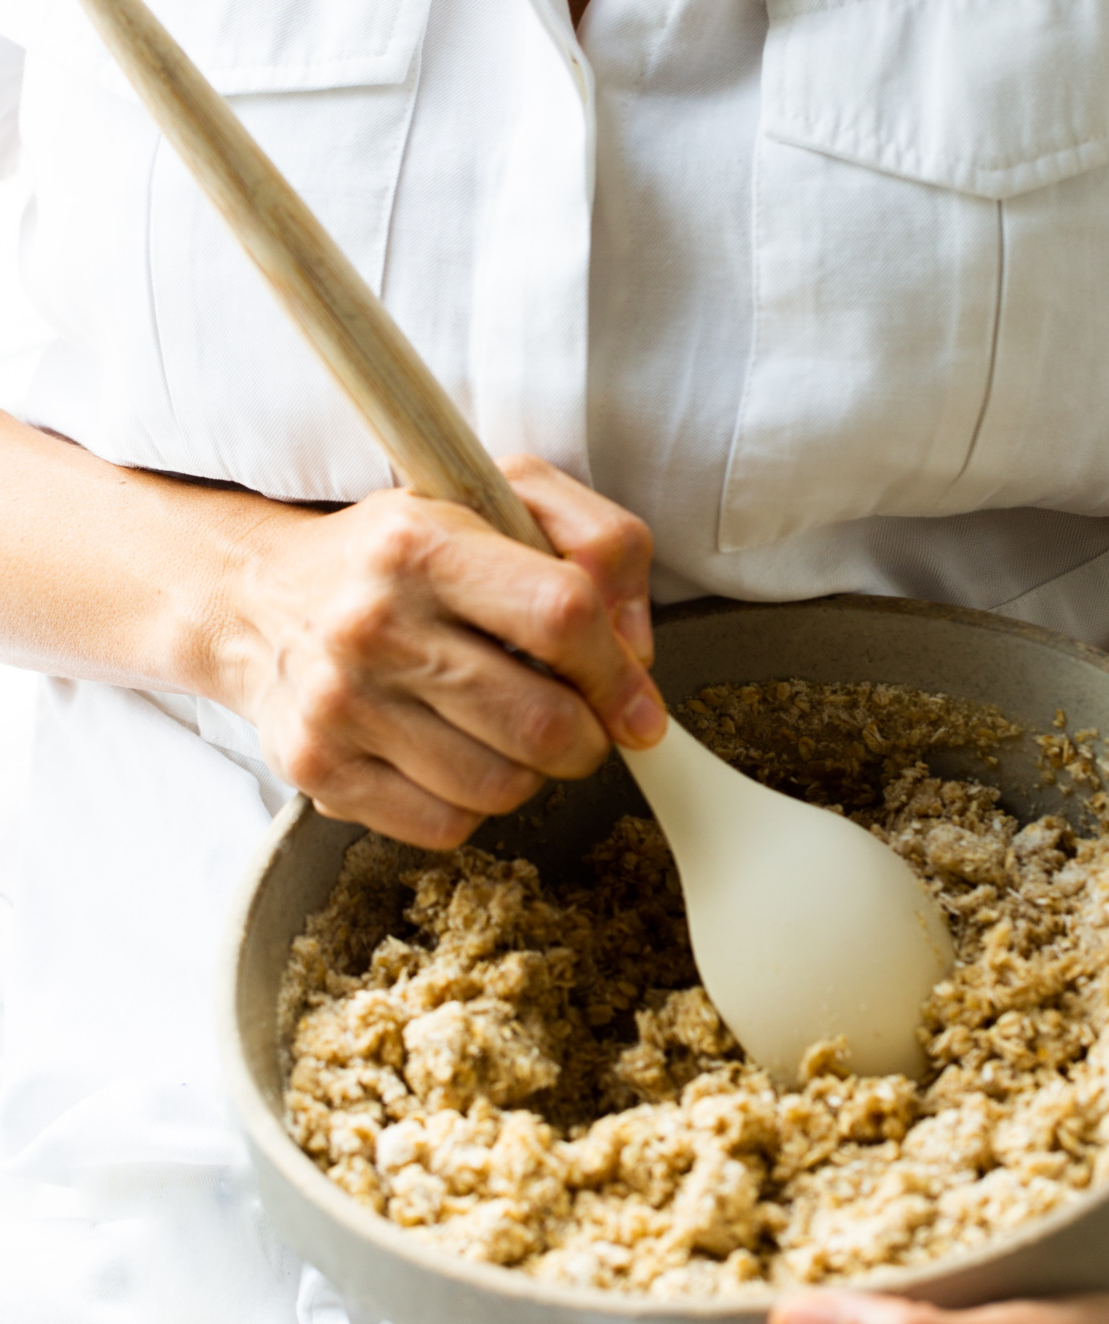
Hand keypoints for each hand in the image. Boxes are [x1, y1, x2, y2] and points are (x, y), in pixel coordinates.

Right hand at [226, 456, 665, 846]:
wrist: (257, 599)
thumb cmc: (400, 555)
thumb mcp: (499, 497)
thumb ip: (599, 543)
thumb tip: (636, 652)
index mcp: (423, 544)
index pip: (561, 615)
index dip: (619, 672)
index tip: (635, 702)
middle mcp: (373, 625)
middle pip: (541, 722)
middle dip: (588, 738)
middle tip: (578, 723)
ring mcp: (340, 704)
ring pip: (500, 787)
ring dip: (531, 772)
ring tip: (508, 731)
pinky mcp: (319, 769)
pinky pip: (445, 826)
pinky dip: (471, 805)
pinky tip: (454, 758)